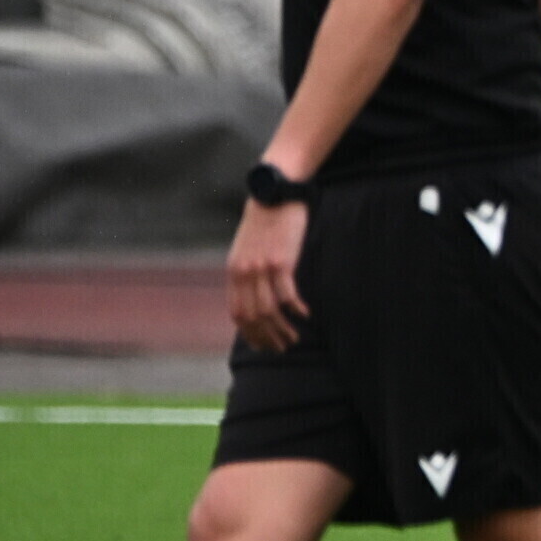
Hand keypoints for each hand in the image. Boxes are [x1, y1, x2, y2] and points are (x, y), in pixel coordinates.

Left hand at [227, 198, 311, 352]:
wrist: (275, 193)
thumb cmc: (266, 221)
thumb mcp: (248, 248)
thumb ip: (248, 271)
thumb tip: (255, 293)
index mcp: (234, 271)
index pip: (237, 313)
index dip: (250, 334)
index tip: (264, 345)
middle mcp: (244, 272)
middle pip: (252, 316)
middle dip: (267, 337)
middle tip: (283, 348)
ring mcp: (261, 267)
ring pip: (268, 310)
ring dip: (282, 329)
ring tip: (295, 338)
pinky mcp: (281, 261)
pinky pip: (287, 294)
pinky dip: (296, 309)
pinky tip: (306, 315)